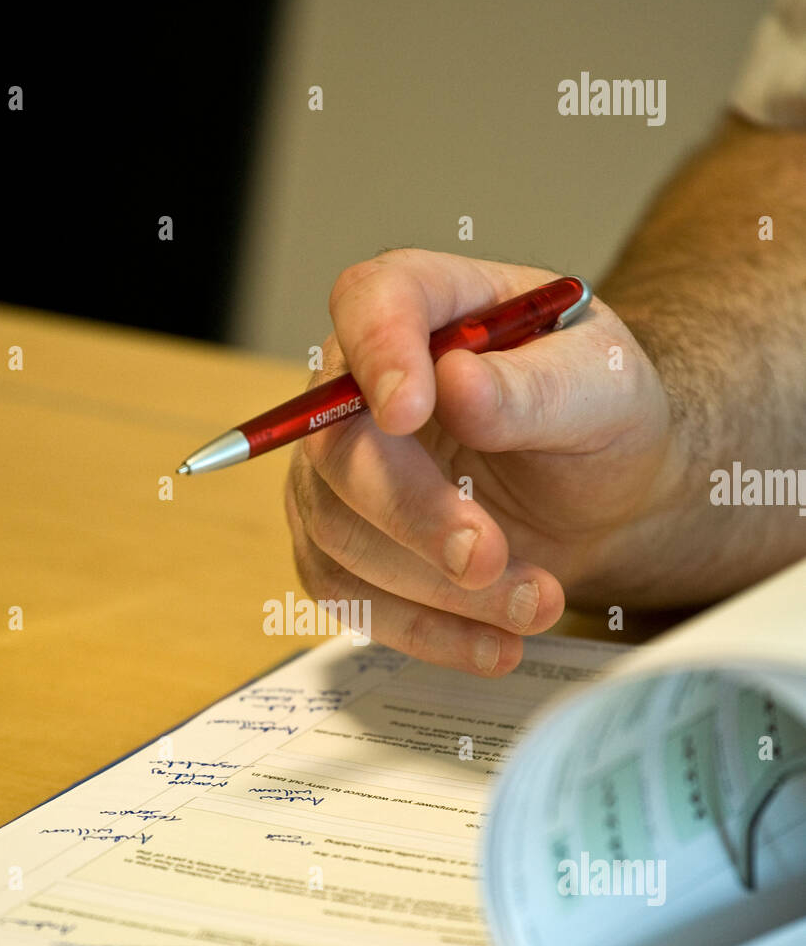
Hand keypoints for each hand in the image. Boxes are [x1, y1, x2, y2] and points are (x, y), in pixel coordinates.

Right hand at [286, 249, 675, 674]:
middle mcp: (362, 385)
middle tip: (487, 558)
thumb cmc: (602, 419)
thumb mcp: (606, 387)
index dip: (376, 353)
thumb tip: (455, 384)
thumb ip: (536, 385)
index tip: (408, 410)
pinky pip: (352, 598)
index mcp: (430, 307)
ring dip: (435, 586)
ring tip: (537, 603)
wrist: (606, 498)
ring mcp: (341, 472)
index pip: (370, 302)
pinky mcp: (343, 549)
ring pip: (340, 532)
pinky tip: (496, 644)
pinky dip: (425, 631)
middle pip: (338, 445)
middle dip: (413, 513)